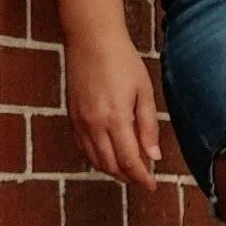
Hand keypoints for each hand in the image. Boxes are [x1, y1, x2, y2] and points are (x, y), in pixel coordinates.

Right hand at [63, 24, 162, 188]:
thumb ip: (148, 126)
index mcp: (116, 119)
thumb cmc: (122, 61)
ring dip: (112, 170)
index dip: (141, 177)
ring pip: (95, 160)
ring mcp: (80, 122)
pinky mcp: (72, 117)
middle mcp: (94, 125)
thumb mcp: (144, 91)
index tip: (152, 185)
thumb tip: (153, 156)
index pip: (129, 161)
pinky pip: (82, 148)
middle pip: (110, 165)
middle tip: (143, 179)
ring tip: (128, 170)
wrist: (91, 39)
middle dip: (128, 176)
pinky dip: (96, 158)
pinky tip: (108, 156)